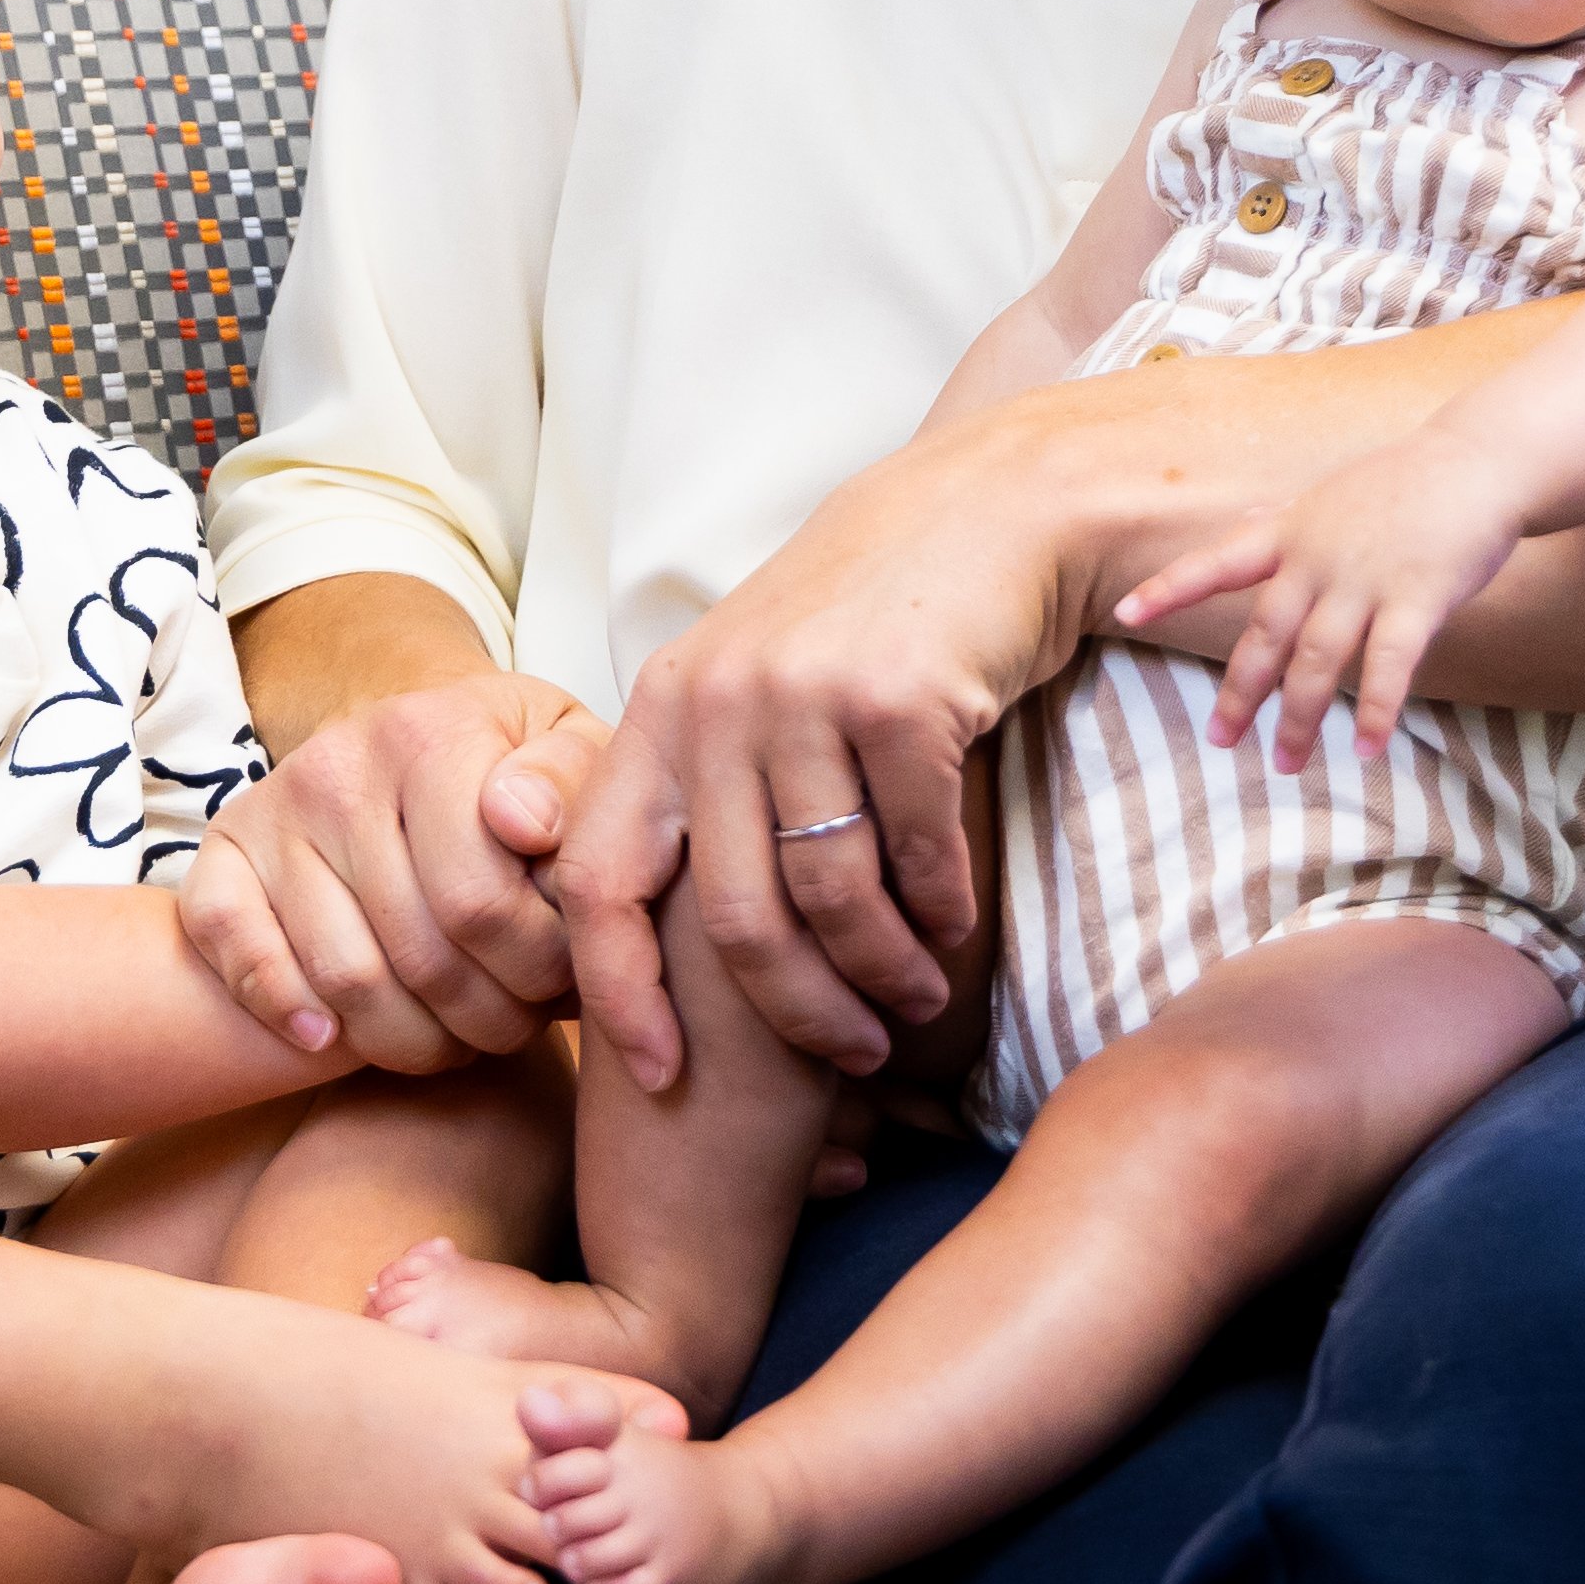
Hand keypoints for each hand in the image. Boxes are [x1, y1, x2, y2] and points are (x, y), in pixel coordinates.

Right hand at [179, 671, 592, 1075]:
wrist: (417, 746)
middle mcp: (338, 768)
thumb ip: (574, 782)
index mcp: (429, 734)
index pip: (480, 902)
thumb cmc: (510, 767)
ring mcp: (273, 814)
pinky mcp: (223, 857)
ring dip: (412, 1041)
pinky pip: (237, 952)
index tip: (562, 978)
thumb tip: (524, 822)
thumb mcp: (571, 751)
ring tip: (459, 1034)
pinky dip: (283, 1010)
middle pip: (419, 955)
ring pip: (343, 981)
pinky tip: (329, 1041)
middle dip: (487, 1017)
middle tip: (519, 1021)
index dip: (536, 969)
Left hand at [573, 423, 1063, 1087]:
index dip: (617, 992)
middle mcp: (715, 701)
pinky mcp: (898, 697)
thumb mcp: (752, 687)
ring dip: (880, 971)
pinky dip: (939, 910)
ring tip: (917, 1001)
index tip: (657, 1075)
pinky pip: (915, 853)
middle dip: (793, 1010)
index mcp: (659, 710)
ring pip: (829, 896)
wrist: (984, 508)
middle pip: (729, 916)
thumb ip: (705, 791)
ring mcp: (804, 696)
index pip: (600, 879)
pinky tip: (956, 924)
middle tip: (851, 1054)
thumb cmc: (864, 619)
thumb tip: (664, 949)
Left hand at [1116, 428, 1537, 769]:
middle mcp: (1317, 558)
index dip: (1169, 588)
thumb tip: (1249, 521)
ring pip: (1318, 660)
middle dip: (1239, 693)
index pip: (1216, 561)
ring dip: (1299, 717)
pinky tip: (1363, 749)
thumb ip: (1289, 521)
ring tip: (1285, 762)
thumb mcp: (1330, 495)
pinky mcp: (1417, 598)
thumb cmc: (1404, 482)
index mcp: (1291, 532)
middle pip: (1264, 635)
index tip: (1124, 614)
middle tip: (1219, 740)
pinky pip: (1389, 666)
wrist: (1477, 461)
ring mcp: (1366, 580)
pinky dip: (1374, 711)